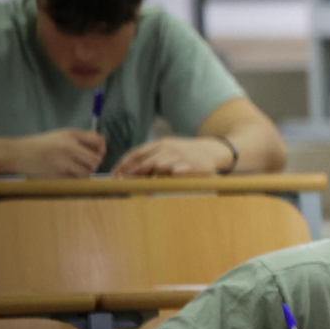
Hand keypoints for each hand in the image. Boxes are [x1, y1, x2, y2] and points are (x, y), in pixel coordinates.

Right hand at [7, 129, 105, 177]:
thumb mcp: (61, 135)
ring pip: (88, 171)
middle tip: (86, 164)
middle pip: (97, 159)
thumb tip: (102, 148)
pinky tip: (65, 174)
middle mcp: (70, 147)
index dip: (102, 148)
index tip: (98, 152)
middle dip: (94, 163)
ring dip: (84, 173)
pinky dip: (73, 179)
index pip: (98, 140)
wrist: (18, 154)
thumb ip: (80, 139)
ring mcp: (64, 162)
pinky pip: (75, 179)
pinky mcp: (58, 174)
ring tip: (75, 170)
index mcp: (71, 135)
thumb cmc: (41, 145)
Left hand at [110, 137, 231, 177]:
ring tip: (137, 184)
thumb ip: (152, 157)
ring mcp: (181, 157)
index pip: (137, 152)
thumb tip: (129, 171)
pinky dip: (169, 175)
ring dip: (148, 175)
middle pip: (146, 160)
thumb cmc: (188, 153)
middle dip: (132, 172)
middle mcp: (170, 148)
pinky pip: (178, 171)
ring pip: (159, 165)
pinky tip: (162, 181)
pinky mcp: (193, 166)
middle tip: (122, 181)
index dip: (124, 163)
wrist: (214, 150)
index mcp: (161, 144)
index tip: (114, 174)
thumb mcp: (169, 150)